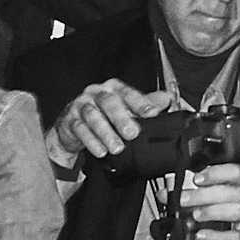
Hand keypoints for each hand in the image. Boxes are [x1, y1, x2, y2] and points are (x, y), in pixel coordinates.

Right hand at [52, 79, 172, 158]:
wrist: (73, 125)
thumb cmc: (102, 114)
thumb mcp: (125, 108)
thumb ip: (145, 104)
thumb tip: (169, 100)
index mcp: (113, 89)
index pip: (128, 92)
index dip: (141, 103)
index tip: (152, 114)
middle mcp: (96, 93)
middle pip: (109, 102)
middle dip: (122, 118)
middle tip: (132, 133)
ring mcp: (81, 105)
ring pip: (93, 116)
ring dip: (106, 133)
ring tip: (117, 148)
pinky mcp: (70, 120)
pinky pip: (80, 129)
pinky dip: (91, 141)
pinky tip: (101, 151)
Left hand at [180, 162, 239, 239]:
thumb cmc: (232, 215)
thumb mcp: (214, 201)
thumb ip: (190, 195)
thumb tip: (165, 194)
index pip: (234, 173)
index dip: (216, 173)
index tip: (196, 178)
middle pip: (231, 192)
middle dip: (205, 195)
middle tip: (185, 199)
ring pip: (236, 211)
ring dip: (213, 212)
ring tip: (195, 215)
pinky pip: (235, 237)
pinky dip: (217, 236)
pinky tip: (203, 235)